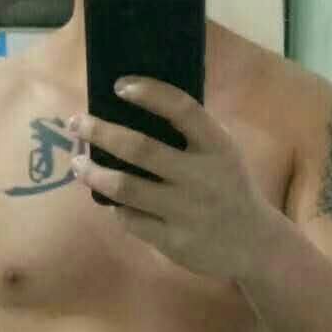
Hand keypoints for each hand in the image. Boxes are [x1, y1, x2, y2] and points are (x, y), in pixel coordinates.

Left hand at [68, 77, 278, 282]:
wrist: (255, 245)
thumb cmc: (229, 188)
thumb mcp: (222, 154)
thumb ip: (190, 134)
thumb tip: (135, 106)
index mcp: (217, 147)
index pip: (183, 110)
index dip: (150, 94)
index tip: (120, 86)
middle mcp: (201, 177)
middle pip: (141, 149)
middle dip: (101, 132)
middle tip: (76, 123)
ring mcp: (186, 211)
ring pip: (126, 188)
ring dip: (94, 173)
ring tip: (77, 163)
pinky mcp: (173, 240)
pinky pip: (131, 220)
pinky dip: (116, 208)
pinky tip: (110, 200)